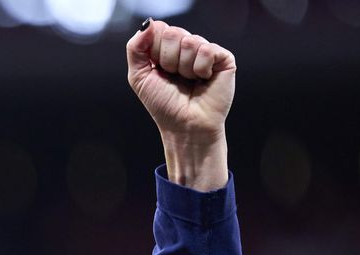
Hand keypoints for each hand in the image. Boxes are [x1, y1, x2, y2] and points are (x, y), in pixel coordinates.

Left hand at [127, 19, 235, 139]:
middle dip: (168, 60)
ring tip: (189, 81)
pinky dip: (200, 68)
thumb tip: (148, 24)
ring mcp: (206, 51)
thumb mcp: (139, 76)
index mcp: (167, 48)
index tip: (158, 70)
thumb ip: (135, 48)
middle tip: (174, 77)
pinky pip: (206, 50)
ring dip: (183, 67)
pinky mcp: (223, 58)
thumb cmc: (164, 104)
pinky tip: (203, 79)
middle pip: (173, 33)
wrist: (185, 126)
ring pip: (189, 42)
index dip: (154, 51)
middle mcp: (187, 46)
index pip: (158, 29)